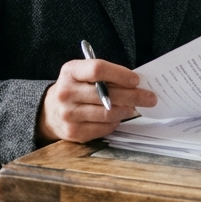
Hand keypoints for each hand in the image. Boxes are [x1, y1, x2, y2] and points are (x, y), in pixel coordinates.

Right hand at [37, 58, 157, 143]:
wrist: (51, 111)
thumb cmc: (76, 88)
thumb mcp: (83, 73)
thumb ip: (105, 75)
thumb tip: (136, 83)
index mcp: (70, 71)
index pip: (97, 69)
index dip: (120, 74)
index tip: (136, 80)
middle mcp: (66, 92)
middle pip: (107, 94)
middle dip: (133, 96)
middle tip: (150, 98)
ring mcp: (68, 114)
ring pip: (108, 113)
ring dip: (126, 110)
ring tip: (133, 108)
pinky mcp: (73, 132)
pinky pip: (103, 128)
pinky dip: (115, 122)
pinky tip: (117, 117)